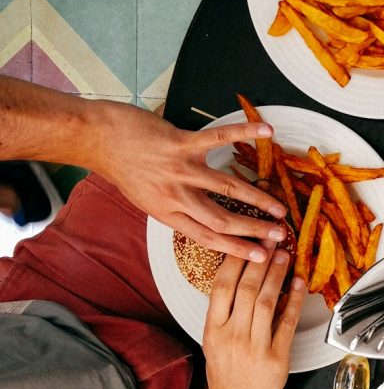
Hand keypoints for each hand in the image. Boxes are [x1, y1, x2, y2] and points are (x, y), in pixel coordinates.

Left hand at [90, 101, 286, 261]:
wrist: (97, 139)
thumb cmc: (122, 167)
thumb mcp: (146, 199)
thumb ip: (175, 207)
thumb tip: (202, 216)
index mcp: (167, 213)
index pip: (207, 237)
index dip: (237, 249)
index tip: (261, 257)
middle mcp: (176, 196)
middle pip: (222, 219)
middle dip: (254, 230)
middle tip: (280, 235)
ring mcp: (180, 169)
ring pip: (227, 188)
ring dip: (257, 198)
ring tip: (280, 207)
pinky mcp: (181, 143)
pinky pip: (218, 138)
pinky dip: (244, 133)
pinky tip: (267, 131)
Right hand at [203, 245, 304, 388]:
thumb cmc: (226, 372)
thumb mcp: (214, 340)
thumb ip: (224, 312)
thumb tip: (239, 276)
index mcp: (213, 329)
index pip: (221, 286)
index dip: (235, 260)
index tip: (246, 241)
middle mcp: (232, 335)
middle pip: (246, 289)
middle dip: (260, 260)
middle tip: (271, 239)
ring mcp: (255, 346)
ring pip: (267, 302)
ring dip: (277, 275)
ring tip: (284, 255)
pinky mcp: (277, 357)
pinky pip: (287, 323)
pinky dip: (295, 301)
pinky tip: (299, 283)